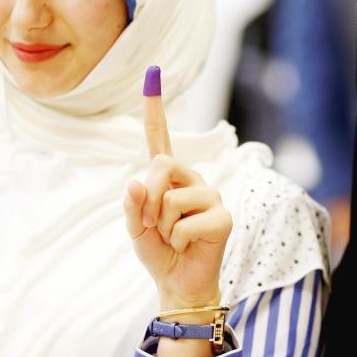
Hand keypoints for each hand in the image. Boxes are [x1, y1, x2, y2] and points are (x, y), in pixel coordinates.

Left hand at [123, 66, 232, 313]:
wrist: (179, 284)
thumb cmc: (159, 252)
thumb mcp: (136, 229)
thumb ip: (133, 207)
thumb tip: (134, 181)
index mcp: (168, 178)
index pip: (159, 138)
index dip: (154, 107)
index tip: (153, 72)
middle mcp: (191, 180)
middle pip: (161, 166)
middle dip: (147, 199)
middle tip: (151, 225)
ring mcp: (210, 196)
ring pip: (171, 199)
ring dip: (163, 226)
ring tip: (174, 238)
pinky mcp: (222, 217)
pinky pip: (187, 222)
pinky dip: (179, 240)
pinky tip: (189, 246)